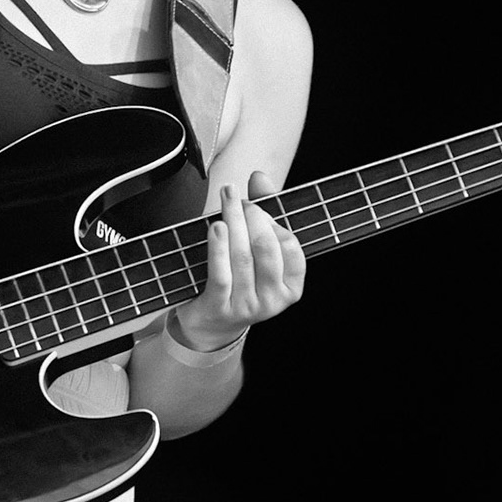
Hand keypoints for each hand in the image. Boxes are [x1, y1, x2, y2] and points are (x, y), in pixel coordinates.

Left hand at [174, 171, 305, 350]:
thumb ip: (263, 211)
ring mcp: (247, 307)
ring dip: (233, 222)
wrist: (210, 323)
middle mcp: (273, 300)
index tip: (256, 205)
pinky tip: (216, 227)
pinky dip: (218, 247)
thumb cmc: (237, 280)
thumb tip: (259, 177)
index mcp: (291, 287)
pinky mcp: (220, 308)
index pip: (290, 246)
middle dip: (253, 216)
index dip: (273, 221)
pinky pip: (221, 274)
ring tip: (226, 200)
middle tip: (238, 199)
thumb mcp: (255, 250)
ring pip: (242, 257)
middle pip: (265, 248)